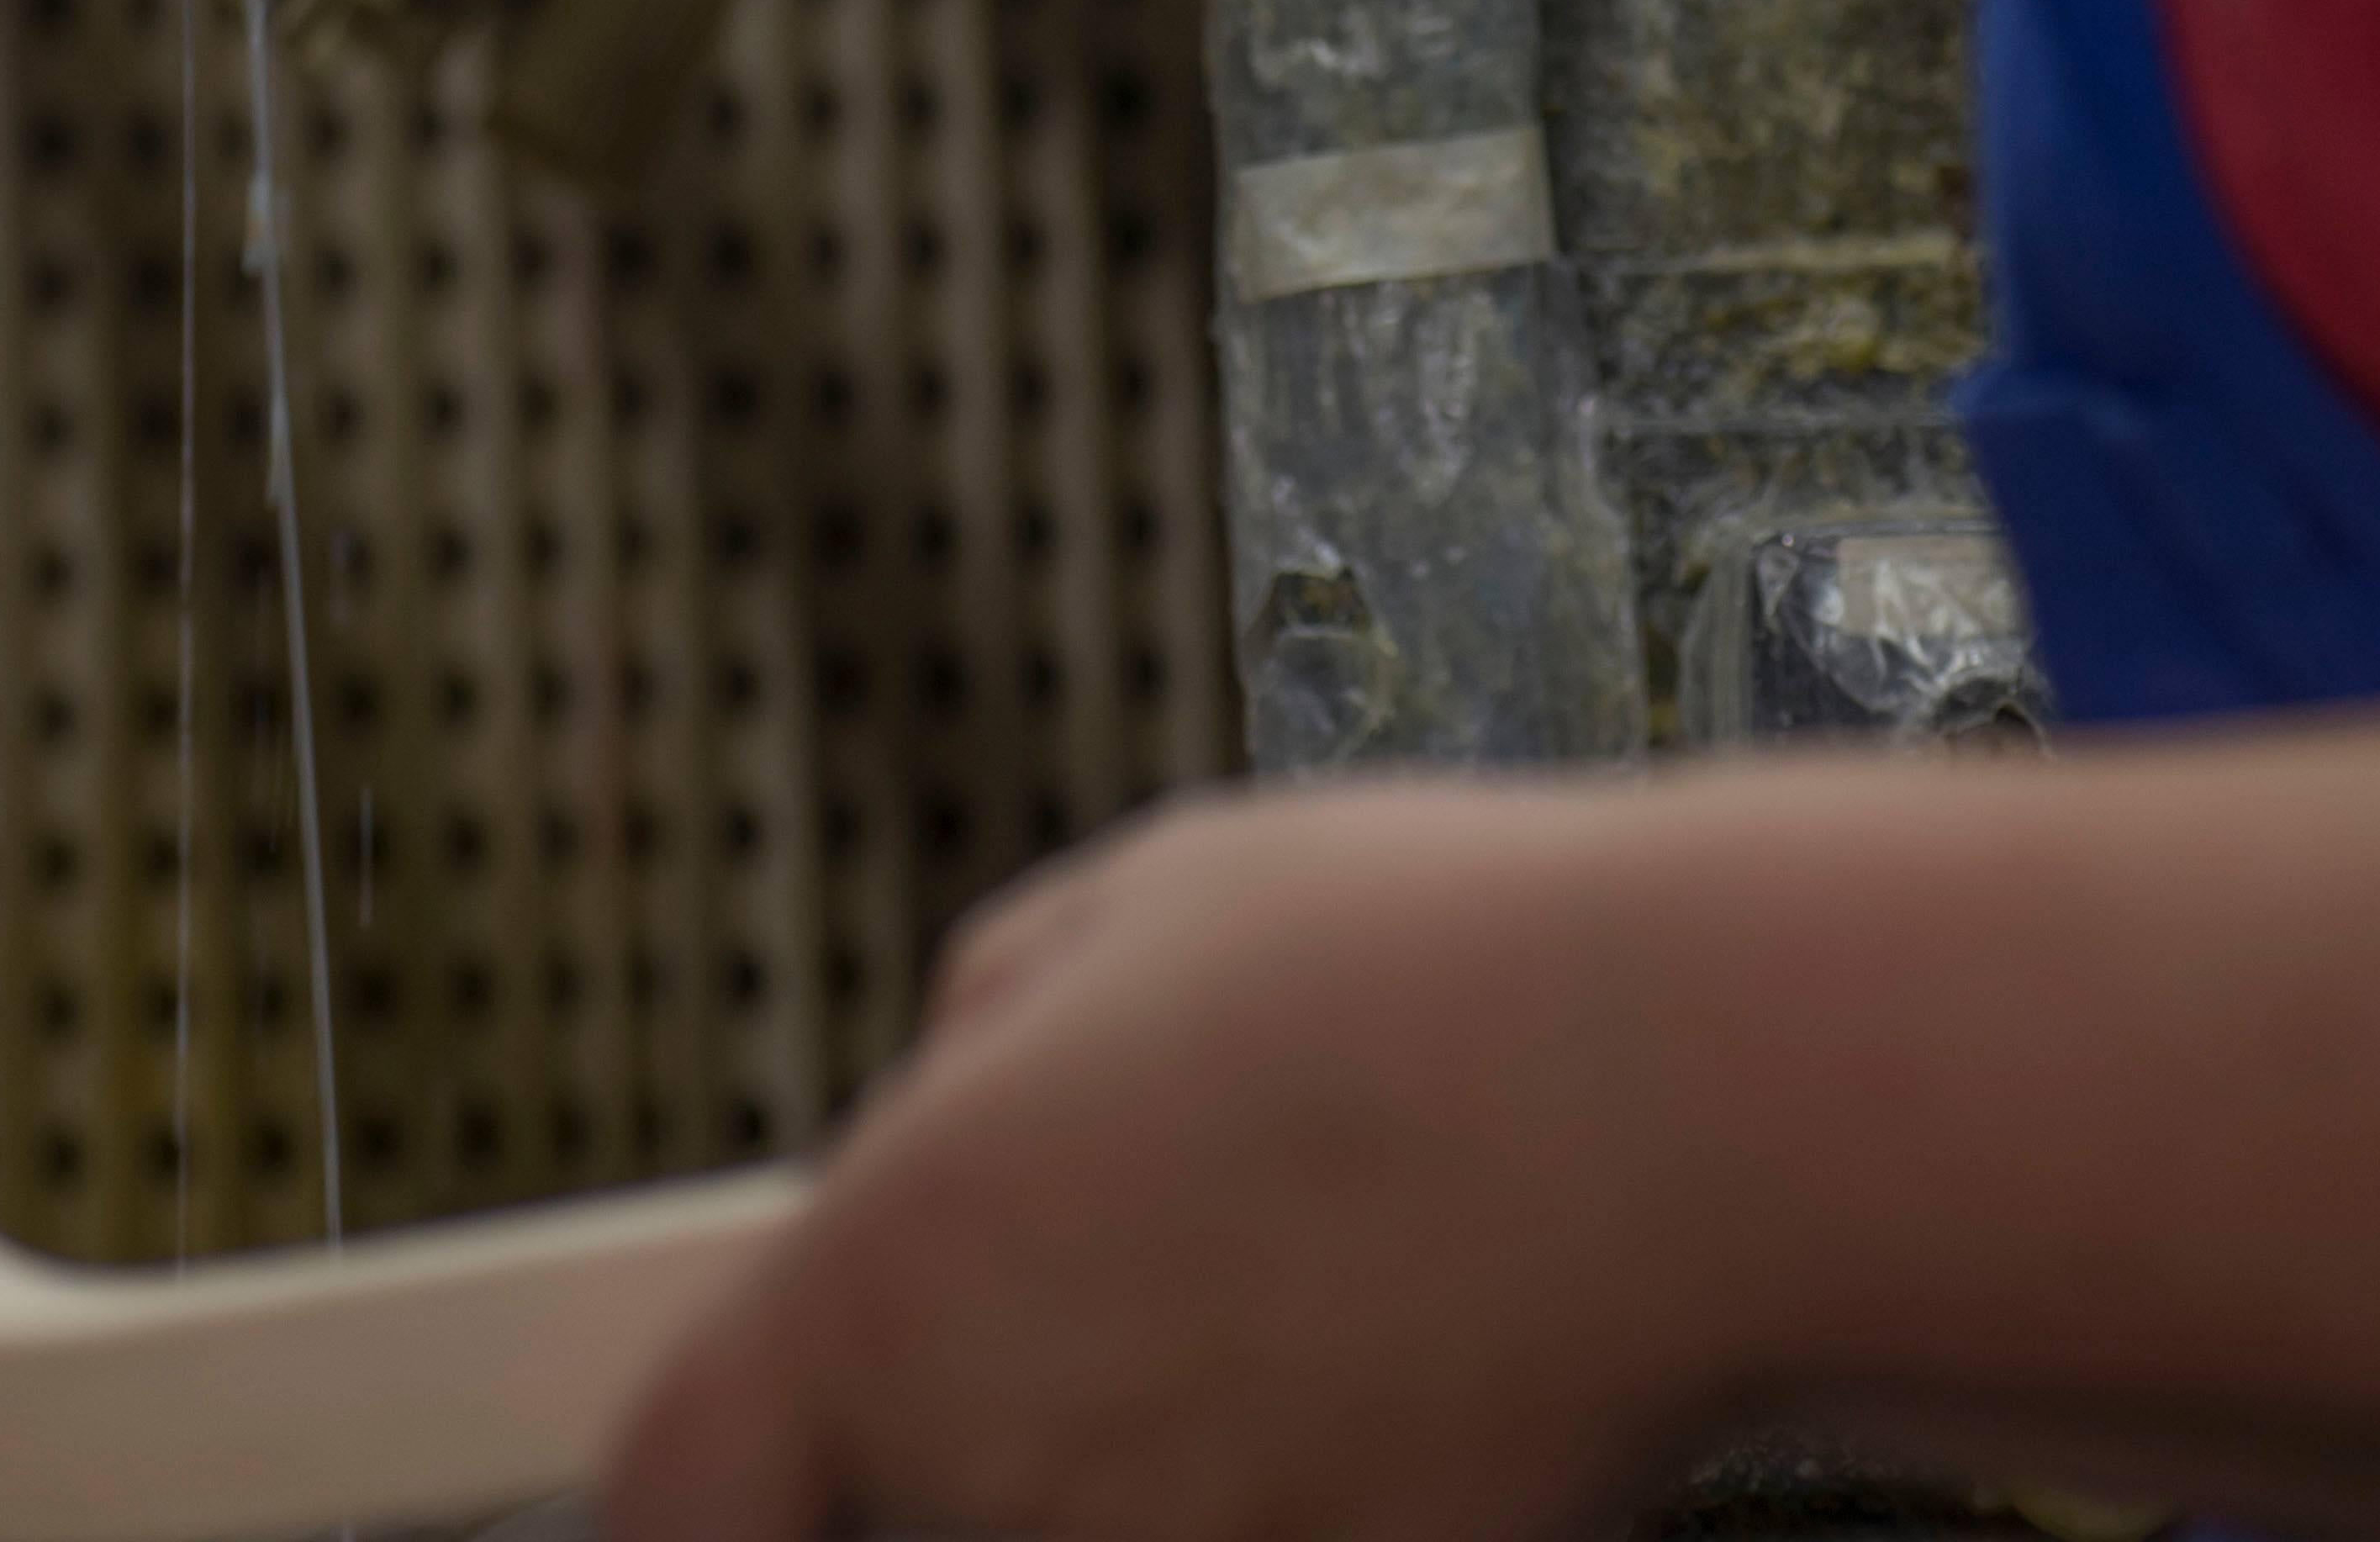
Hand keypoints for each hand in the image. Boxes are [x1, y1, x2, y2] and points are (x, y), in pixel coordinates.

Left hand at [601, 780, 1736, 1541]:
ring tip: (1297, 1305)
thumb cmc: (1429, 979)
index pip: (684, 1479)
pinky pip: (1256, 1534)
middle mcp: (995, 1460)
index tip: (751, 1478)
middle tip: (1135, 1297)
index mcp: (897, 1269)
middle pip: (905, 1503)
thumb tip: (956, 1088)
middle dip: (976, 1426)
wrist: (1695, 1104)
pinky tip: (1391, 1377)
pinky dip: (1295, 1483)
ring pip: (1087, 1521)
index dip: (708, 1494)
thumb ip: (989, 1026)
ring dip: (1153, 1455)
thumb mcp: (1137, 901)